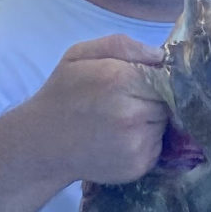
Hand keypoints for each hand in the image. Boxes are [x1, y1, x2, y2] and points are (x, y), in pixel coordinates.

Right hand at [21, 37, 174, 186]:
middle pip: (169, 101)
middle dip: (154, 99)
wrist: (41, 144)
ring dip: (151, 121)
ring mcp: (137, 143)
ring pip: (165, 124)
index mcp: (119, 80)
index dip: (157, 79)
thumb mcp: (80, 55)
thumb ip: (122, 46)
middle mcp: (132, 114)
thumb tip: (160, 55)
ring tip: (121, 121)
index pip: (166, 76)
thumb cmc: (62, 94)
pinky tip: (121, 139)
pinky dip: (146, 141)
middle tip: (128, 102)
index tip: (143, 83)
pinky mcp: (139, 165)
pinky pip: (158, 146)